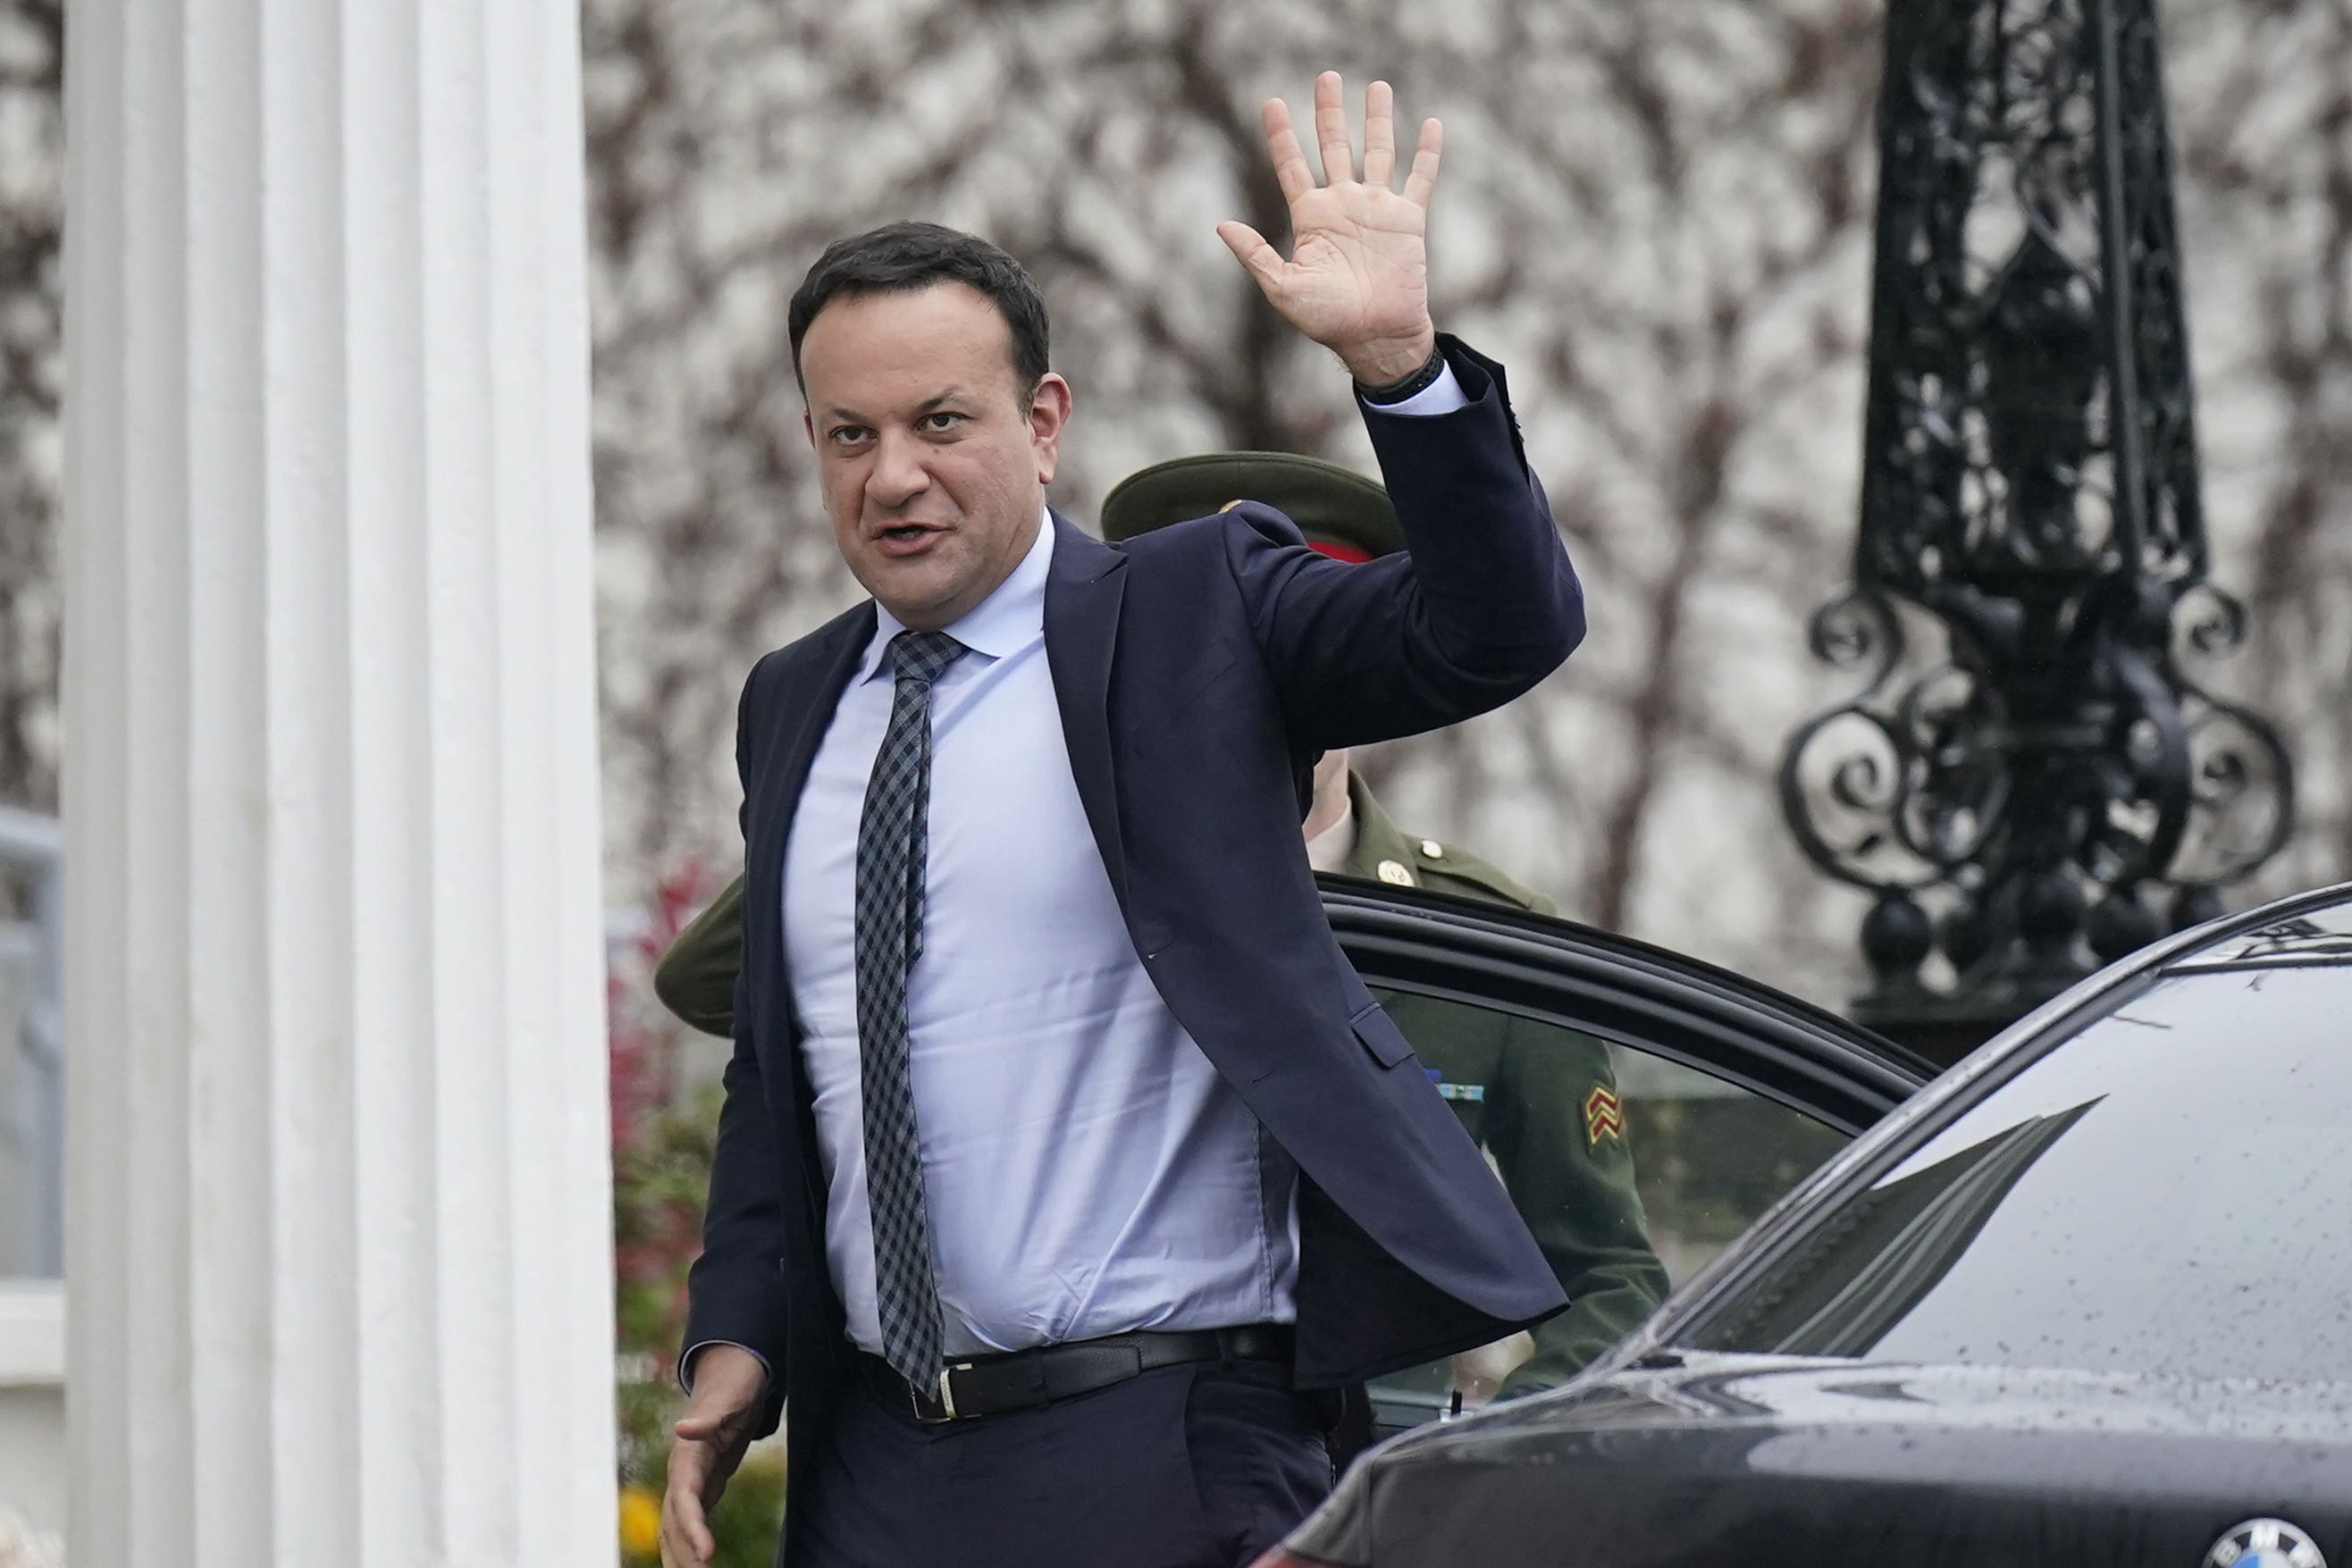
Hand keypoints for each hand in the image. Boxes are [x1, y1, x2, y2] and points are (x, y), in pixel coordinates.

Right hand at [661, 1345, 768, 1566]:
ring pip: (678, 1526)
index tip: (706, 1554)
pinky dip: (693, 1544)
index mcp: (688, 1457)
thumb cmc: (733, 1388)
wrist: (731, 1378)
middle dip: (685, 1552)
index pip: (684, 1500)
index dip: (693, 1528)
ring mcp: (689, 1481)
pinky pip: (692, 1521)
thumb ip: (708, 1416)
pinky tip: (700, 1562)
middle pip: (677, 1521)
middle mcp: (682, 1473)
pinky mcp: (702, 1486)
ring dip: (682, 1554)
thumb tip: (681, 1428)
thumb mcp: (728, 1398)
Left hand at [1218, 72, 1442, 385]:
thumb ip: (1255, 255)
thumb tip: (1221, 226)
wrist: (1375, 338)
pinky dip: (1427, 152)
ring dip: (1378, 119)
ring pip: (1378, 151)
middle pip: (1335, 146)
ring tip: (1377, 86)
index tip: (1271, 103)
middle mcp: (1343, 205)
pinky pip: (1420, 178)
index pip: (1292, 167)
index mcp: (1312, 217)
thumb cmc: (1327, 320)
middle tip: (1326, 76)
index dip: (1281, 136)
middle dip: (1329, 112)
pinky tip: (1431, 123)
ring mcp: (1377, 208)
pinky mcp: (1409, 220)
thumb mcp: (1283, 288)